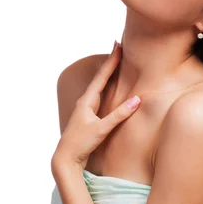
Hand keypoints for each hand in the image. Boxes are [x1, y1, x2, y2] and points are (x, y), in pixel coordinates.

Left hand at [51, 41, 141, 172]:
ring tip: (116, 62)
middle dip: (111, 62)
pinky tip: (110, 88)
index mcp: (87, 101)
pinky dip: (107, 86)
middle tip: (118, 47)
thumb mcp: (101, 129)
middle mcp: (85, 102)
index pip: (102, 76)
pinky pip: (100, 95)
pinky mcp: (89, 117)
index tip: (118, 45)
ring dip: (108, 73)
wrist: (65, 158)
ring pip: (99, 85)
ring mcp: (86, 109)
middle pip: (100, 77)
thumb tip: (137, 100)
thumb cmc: (81, 144)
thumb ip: (119, 115)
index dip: (111, 61)